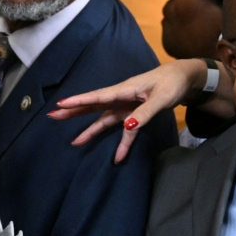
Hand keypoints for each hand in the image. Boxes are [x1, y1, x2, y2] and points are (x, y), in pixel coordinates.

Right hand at [47, 59, 209, 162]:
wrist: (184, 79)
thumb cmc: (172, 83)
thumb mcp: (161, 98)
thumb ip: (144, 113)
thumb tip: (127, 126)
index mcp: (124, 89)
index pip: (98, 96)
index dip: (79, 101)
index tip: (61, 104)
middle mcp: (121, 97)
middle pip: (93, 106)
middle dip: (73, 112)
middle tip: (52, 116)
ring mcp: (126, 106)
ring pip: (103, 119)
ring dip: (90, 129)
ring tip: (74, 141)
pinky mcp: (133, 113)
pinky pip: (124, 130)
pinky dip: (122, 143)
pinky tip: (117, 157)